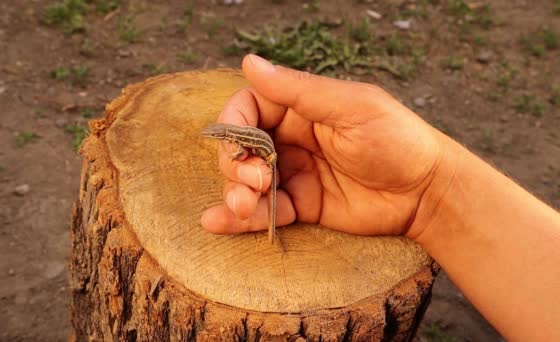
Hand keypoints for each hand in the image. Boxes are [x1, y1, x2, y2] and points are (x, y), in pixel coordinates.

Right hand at [201, 54, 447, 235]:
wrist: (427, 192)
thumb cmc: (396, 139)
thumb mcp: (351, 107)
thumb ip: (298, 90)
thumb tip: (250, 62)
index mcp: (298, 108)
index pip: (247, 109)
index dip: (234, 127)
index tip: (243, 147)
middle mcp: (290, 139)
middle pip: (240, 148)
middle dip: (235, 166)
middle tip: (255, 182)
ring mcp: (294, 174)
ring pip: (246, 182)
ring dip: (235, 194)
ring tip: (243, 208)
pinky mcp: (301, 205)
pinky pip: (265, 211)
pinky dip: (240, 219)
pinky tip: (217, 222)